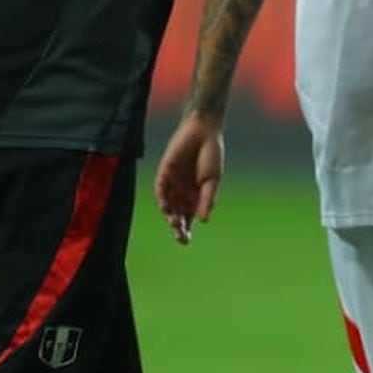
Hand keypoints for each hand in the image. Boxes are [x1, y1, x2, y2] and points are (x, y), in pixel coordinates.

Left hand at [154, 111, 224, 244]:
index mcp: (195, 196)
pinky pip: (160, 190)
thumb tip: (203, 221)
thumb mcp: (213, 180)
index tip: (186, 241)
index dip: (186, 230)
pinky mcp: (164, 173)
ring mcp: (172, 183)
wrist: (203, 131)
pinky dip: (162, 200)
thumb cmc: (211, 154)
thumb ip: (207, 199)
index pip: (188, 218)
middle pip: (177, 215)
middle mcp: (182, 192)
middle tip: (180, 236)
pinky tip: (166, 208)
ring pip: (167, 205)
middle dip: (177, 227)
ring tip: (175, 223)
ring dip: (170, 216)